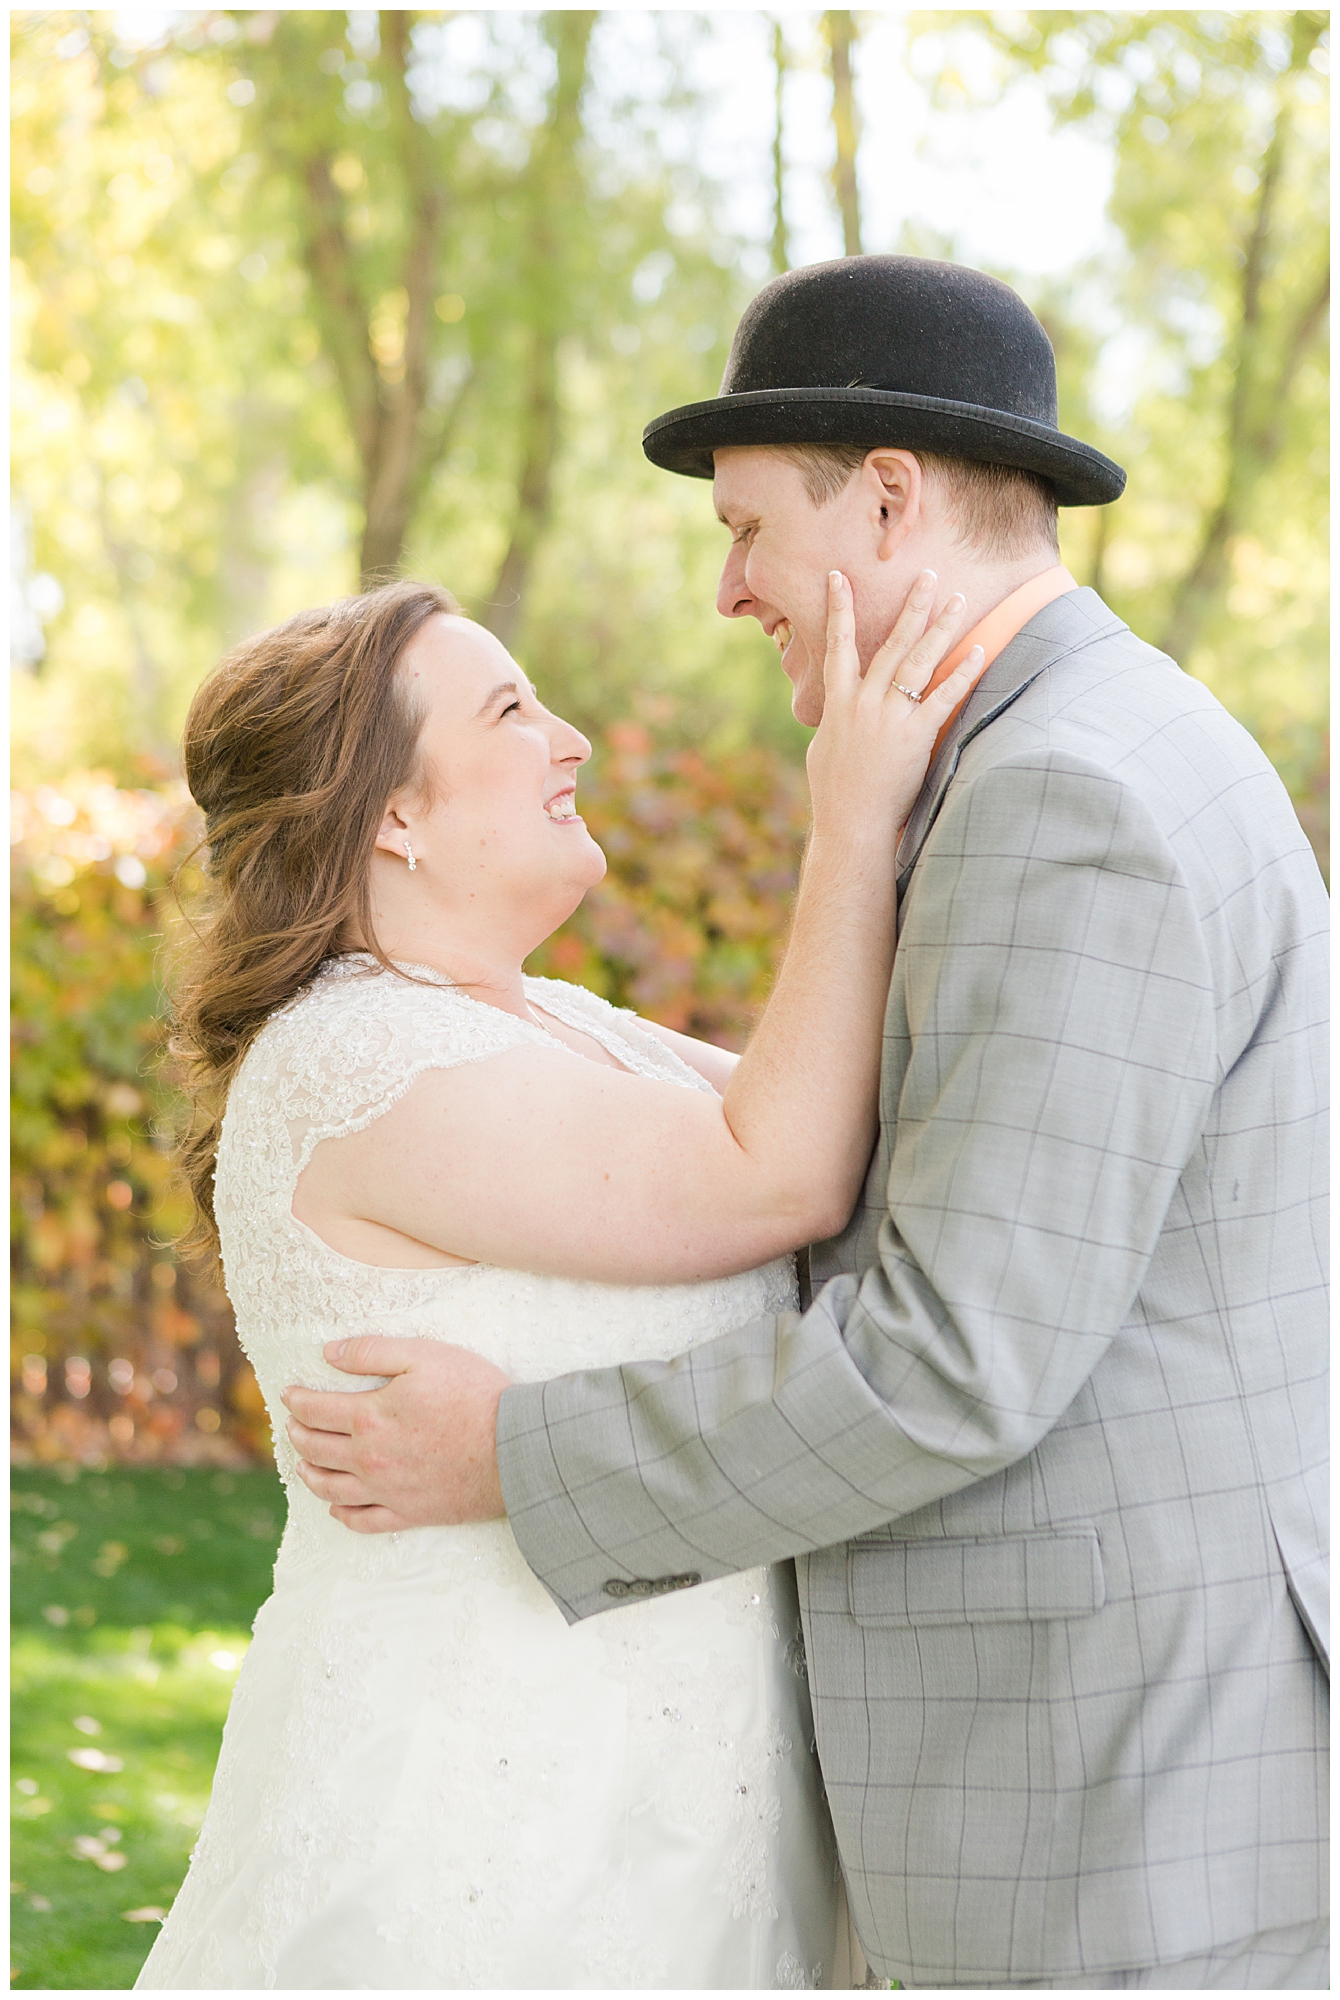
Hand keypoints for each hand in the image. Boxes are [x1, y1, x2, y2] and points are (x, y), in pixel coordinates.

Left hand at [281, 1337, 510, 1533]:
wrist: (514, 1449)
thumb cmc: (474, 1395)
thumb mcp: (424, 1355)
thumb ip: (373, 1352)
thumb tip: (329, 1353)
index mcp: (369, 1417)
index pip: (316, 1409)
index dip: (296, 1400)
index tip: (287, 1393)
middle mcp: (369, 1459)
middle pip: (316, 1449)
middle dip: (296, 1434)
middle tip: (289, 1425)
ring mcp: (387, 1491)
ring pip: (331, 1489)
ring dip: (309, 1475)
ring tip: (301, 1464)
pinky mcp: (409, 1514)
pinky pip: (363, 1521)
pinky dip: (342, 1515)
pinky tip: (336, 1508)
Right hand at [805, 568, 986, 847]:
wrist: (850, 823)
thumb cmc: (834, 793)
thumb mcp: (824, 748)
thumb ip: (836, 721)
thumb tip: (839, 711)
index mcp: (839, 703)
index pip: (837, 646)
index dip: (837, 609)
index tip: (839, 576)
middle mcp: (864, 703)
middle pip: (890, 643)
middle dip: (910, 606)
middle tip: (928, 575)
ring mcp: (890, 718)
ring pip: (918, 662)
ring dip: (940, 627)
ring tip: (958, 600)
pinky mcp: (915, 737)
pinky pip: (943, 697)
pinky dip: (961, 673)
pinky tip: (978, 651)